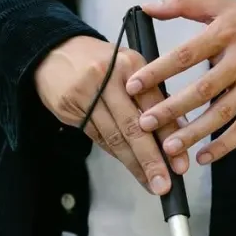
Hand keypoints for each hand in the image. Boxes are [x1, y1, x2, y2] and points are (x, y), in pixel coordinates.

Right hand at [34, 36, 188, 193]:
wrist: (55, 51)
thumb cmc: (103, 61)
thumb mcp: (131, 67)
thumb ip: (154, 95)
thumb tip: (180, 128)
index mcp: (130, 65)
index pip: (154, 105)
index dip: (169, 137)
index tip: (180, 164)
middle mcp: (108, 79)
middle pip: (132, 126)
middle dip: (150, 159)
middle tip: (164, 184)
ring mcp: (86, 95)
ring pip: (114, 138)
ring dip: (133, 164)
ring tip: (150, 184)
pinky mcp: (70, 109)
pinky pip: (98, 138)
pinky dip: (116, 154)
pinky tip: (130, 167)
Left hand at [126, 0, 235, 164]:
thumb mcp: (225, 5)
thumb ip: (184, 5)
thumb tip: (147, 7)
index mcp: (226, 33)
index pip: (185, 54)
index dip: (158, 71)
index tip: (133, 85)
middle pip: (201, 88)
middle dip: (171, 108)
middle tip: (144, 124)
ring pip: (222, 113)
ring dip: (194, 132)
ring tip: (169, 147)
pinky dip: (225, 145)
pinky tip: (204, 156)